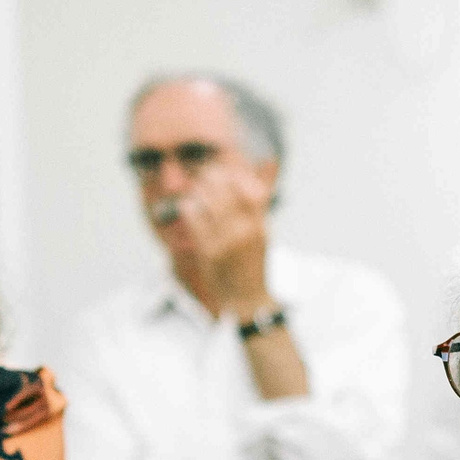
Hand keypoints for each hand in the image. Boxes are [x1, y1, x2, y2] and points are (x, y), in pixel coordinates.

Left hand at [167, 163, 271, 315]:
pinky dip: (189, 207)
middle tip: (203, 178)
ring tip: (197, 194)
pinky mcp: (208, 252)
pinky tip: (190, 209)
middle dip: (209, 178)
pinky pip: (192, 217)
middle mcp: (244, 230)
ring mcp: (225, 241)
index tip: (220, 172)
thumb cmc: (256, 261)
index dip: (229, 173)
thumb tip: (270, 160)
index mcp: (260, 223)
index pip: (243, 184)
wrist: (249, 298)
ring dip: (197, 192)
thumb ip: (262, 195)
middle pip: (221, 188)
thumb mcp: (263, 226)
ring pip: (204, 199)